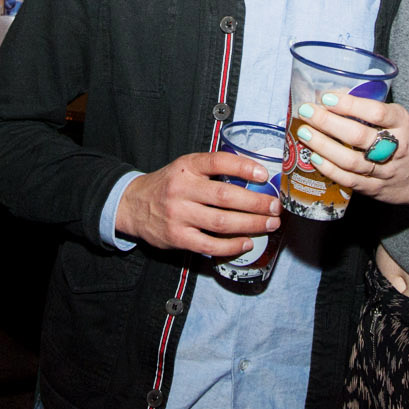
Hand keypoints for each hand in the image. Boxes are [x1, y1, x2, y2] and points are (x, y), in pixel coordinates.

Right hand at [116, 151, 280, 255]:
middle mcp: (182, 189)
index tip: (264, 174)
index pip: (218, 162)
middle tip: (275, 206)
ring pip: (222, 222)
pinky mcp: (178, 237)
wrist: (133, 204)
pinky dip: (232, 246)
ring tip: (269, 224)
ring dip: (251, 225)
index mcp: (187, 167)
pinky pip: (210, 245)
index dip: (243, 167)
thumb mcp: (185, 167)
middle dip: (256, 203)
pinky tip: (246, 243)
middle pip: (225, 196)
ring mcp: (179, 215)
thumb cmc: (168, 185)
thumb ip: (212, 170)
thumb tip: (253, 176)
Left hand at [291, 92, 408, 208]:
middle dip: (328, 123)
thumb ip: (372, 110)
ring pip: (350, 160)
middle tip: (307, 111)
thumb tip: (334, 96)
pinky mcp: (375, 188)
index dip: (349, 104)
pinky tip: (314, 157)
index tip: (327, 97)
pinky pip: (349, 180)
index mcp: (402, 123)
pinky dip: (329, 169)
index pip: (376, 112)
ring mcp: (384, 170)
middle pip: (358, 136)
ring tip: (305, 132)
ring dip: (323, 146)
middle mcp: (394, 147)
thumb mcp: (400, 118)